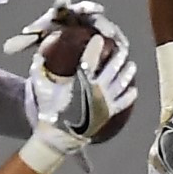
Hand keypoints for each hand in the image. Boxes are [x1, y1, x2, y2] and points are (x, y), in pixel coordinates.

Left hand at [1, 0, 130, 59]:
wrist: (66, 39)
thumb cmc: (51, 36)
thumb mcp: (38, 39)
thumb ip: (24, 42)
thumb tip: (6, 49)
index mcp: (62, 12)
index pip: (61, 7)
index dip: (62, 4)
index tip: (63, 1)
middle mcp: (80, 14)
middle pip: (86, 11)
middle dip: (91, 10)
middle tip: (97, 12)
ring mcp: (94, 23)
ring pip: (102, 23)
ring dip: (106, 27)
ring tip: (110, 33)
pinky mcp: (105, 35)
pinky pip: (112, 37)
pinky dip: (115, 40)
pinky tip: (119, 47)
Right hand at [28, 31, 136, 145]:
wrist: (59, 135)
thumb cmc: (50, 109)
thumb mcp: (40, 86)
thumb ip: (39, 66)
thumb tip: (39, 52)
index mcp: (80, 81)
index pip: (90, 59)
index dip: (96, 46)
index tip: (99, 38)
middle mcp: (96, 89)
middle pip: (112, 69)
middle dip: (118, 57)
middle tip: (122, 49)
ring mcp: (104, 102)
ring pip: (121, 83)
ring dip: (127, 73)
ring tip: (131, 65)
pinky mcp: (109, 113)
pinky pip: (123, 102)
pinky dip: (129, 95)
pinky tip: (133, 89)